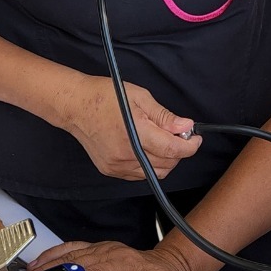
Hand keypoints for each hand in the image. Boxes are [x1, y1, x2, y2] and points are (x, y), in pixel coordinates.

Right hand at [28, 241, 192, 270]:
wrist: (169, 268)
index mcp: (124, 266)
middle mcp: (110, 254)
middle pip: (74, 265)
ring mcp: (102, 250)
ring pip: (69, 256)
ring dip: (46, 266)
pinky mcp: (96, 250)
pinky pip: (70, 249)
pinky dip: (52, 255)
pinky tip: (39, 264)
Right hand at [56, 76, 201, 179]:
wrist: (75, 106)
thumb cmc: (106, 96)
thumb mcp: (140, 97)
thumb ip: (165, 116)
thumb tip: (186, 127)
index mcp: (136, 134)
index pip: (173, 150)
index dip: (190, 146)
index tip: (196, 138)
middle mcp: (126, 155)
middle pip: (167, 165)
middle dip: (179, 152)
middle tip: (179, 134)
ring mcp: (117, 165)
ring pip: (154, 173)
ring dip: (165, 160)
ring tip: (161, 140)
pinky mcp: (110, 170)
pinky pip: (139, 175)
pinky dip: (149, 165)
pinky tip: (145, 148)